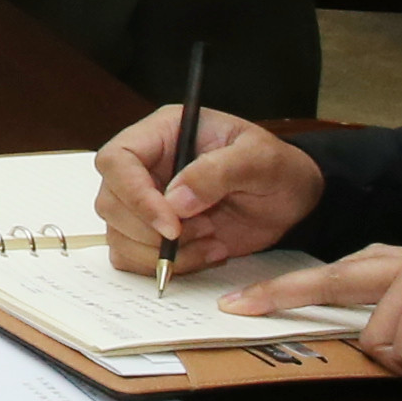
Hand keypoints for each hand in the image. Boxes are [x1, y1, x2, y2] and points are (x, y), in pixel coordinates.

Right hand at [90, 106, 322, 276]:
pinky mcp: (153, 234)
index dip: (134, 194)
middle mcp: (145, 167)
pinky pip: (133, 257)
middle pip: (110, 202)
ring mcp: (145, 202)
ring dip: (163, 252)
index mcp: (162, 134)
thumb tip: (175, 201)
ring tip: (212, 242)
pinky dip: (167, 266)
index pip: (117, 160)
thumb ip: (218, 171)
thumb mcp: (260, 159)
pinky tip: (206, 254)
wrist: (291, 200)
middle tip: (203, 231)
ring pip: (117, 234)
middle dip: (151, 230)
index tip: (171, 224)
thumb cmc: (277, 168)